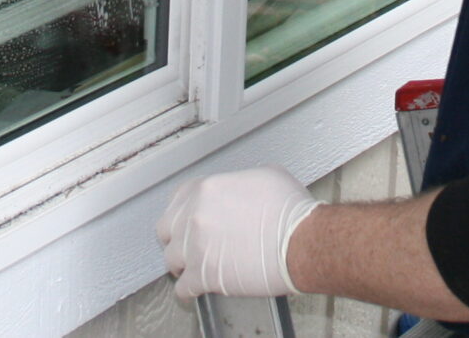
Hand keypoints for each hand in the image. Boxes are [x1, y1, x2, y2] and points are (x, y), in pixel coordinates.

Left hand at [157, 166, 321, 300]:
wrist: (301, 241)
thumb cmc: (291, 213)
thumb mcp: (265, 177)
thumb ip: (238, 183)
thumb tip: (238, 190)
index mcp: (207, 190)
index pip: (178, 198)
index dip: (182, 211)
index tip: (185, 219)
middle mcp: (196, 216)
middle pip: (167, 229)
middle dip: (176, 237)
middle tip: (186, 243)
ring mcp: (195, 247)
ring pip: (171, 259)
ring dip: (181, 264)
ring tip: (190, 268)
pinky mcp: (203, 276)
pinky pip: (182, 287)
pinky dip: (187, 290)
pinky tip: (193, 290)